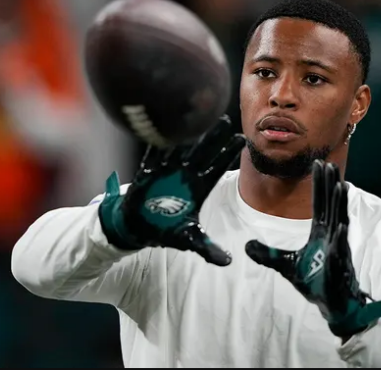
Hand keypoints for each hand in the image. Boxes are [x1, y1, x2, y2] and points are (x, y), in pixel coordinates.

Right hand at [98, 115, 245, 265]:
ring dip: (189, 136)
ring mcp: (167, 172)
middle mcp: (185, 175)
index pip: (217, 167)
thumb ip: (207, 248)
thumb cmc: (166, 230)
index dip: (227, 154)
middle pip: (203, 152)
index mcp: (198, 188)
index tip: (241, 139)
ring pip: (181, 149)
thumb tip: (227, 262)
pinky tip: (166, 132)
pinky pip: (154, 157)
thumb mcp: (188, 240)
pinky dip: (159, 146)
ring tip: (199, 118)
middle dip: (214, 137)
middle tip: (227, 120)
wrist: (138, 228)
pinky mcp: (148, 173)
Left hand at [245, 160, 380, 337]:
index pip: (319, 204)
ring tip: (339, 185)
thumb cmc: (315, 282)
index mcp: (320, 233)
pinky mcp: (340, 264)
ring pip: (339, 220)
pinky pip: (340, 249)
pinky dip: (341, 237)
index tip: (318, 164)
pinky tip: (341, 225)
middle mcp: (331, 235)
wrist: (332, 303)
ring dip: (339, 203)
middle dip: (330, 184)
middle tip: (329, 163)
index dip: (319, 184)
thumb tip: (246, 245)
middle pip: (330, 205)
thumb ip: (267, 254)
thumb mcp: (285, 265)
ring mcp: (338, 248)